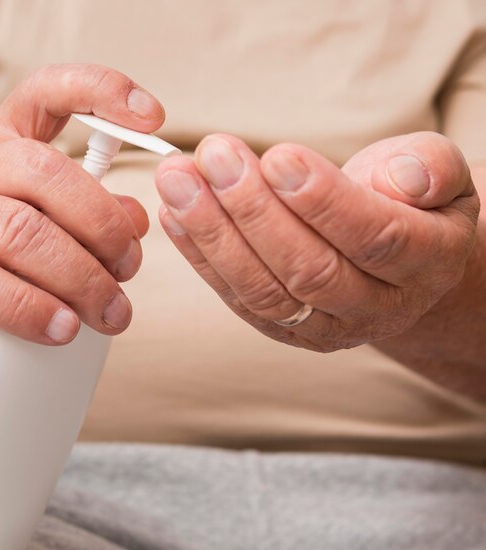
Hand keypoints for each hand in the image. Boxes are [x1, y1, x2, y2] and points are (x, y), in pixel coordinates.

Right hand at [0, 64, 163, 358]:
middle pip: (50, 176)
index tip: (152, 119)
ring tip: (109, 313)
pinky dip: (30, 310)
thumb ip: (84, 212)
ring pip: (21, 234)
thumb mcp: (30, 215)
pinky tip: (62, 328)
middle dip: (105, 229)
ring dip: (81, 280)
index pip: (49, 92)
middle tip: (128, 271)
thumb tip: (135, 219)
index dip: (102, 93)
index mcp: (4, 142)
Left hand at [155, 132, 478, 351]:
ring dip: (213, 234)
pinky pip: (237, 299)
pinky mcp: (283, 330)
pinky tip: (173, 213)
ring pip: (263, 291)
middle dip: (253, 211)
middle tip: (212, 157)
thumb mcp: (439, 174)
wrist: (395, 261)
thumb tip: (403, 180)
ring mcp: (324, 328)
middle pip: (308, 270)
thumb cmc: (411, 204)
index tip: (277, 156)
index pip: (375, 238)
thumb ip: (430, 169)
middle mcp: (376, 308)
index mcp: (426, 264)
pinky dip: (201, 256)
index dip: (324, 201)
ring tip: (177, 180)